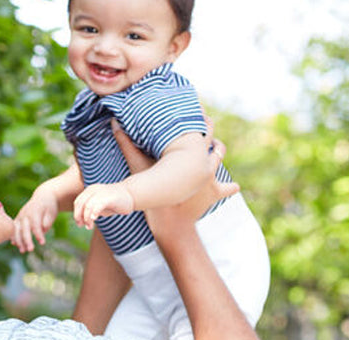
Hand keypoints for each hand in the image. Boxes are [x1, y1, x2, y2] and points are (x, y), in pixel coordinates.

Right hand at [12, 189, 58, 252]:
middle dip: (26, 240)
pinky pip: (13, 228)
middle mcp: (25, 214)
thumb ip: (47, 220)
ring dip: (19, 241)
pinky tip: (15, 244)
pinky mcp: (17, 219)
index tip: (42, 243)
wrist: (42, 197)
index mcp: (35, 211)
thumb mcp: (51, 212)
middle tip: (30, 250)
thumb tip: (44, 227)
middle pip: (24, 228)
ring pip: (16, 229)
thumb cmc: (49, 207)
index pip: (36, 224)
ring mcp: (20, 216)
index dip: (38, 234)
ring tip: (22, 251)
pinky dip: (13, 236)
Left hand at [73, 182, 134, 228]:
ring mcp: (101, 192)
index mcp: (90, 190)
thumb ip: (90, 210)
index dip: (76, 214)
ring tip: (89, 226)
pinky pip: (98, 205)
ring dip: (86, 218)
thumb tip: (81, 221)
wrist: (131, 195)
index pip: (78, 202)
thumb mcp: (99, 206)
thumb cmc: (114, 202)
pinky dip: (93, 213)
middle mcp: (94, 190)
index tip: (79, 224)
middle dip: (79, 216)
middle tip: (82, 226)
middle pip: (80, 204)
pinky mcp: (109, 197)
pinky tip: (93, 219)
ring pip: (88, 206)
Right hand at [111, 119, 238, 233]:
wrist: (171, 222)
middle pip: (212, 139)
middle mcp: (205, 161)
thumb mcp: (138, 167)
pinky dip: (230, 188)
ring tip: (216, 146)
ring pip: (219, 157)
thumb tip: (114, 123)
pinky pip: (227, 189)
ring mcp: (212, 177)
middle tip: (206, 121)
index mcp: (191, 152)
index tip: (196, 109)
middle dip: (209, 130)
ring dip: (218, 151)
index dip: (198, 116)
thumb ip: (127, 145)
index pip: (199, 127)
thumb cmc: (156, 193)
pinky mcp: (214, 193)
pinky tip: (234, 187)